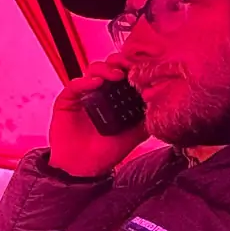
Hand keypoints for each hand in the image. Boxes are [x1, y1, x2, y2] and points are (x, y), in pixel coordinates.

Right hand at [48, 53, 148, 176]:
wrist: (83, 168)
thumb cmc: (105, 153)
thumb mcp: (133, 135)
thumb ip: (146, 120)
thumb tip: (162, 107)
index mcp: (115, 98)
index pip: (124, 75)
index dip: (132, 68)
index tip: (143, 66)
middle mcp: (100, 93)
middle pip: (108, 67)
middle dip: (119, 61)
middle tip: (128, 65)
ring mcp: (83, 95)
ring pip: (92, 71)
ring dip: (104, 68)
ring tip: (116, 75)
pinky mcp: (67, 100)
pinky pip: (74, 85)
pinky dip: (85, 81)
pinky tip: (96, 83)